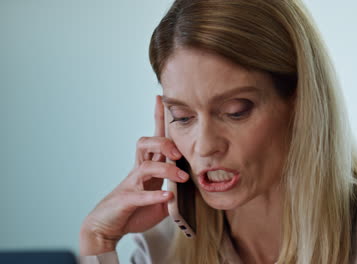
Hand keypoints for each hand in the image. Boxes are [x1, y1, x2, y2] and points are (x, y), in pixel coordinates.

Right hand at [79, 95, 188, 254]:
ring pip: (146, 166)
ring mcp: (131, 185)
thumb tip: (194, 186)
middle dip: (164, 142)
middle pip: (147, 144)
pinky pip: (140, 195)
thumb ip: (175, 190)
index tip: (162, 99)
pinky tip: (167, 196)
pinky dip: (154, 196)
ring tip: (182, 177)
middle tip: (179, 151)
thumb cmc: (133, 210)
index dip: (158, 119)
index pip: (155, 139)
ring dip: (166, 170)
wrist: (105, 227)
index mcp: (148, 168)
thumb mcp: (160, 200)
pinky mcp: (126, 200)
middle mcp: (138, 171)